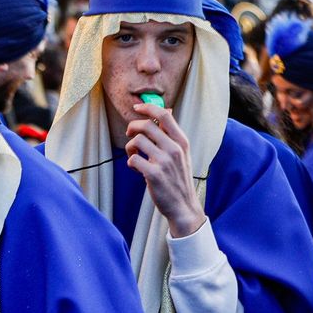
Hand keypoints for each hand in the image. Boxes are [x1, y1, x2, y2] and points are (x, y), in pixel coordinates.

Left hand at [124, 103, 205, 236]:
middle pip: (146, 126)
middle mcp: (174, 148)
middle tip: (130, 136)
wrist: (182, 205)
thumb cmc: (178, 177)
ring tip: (135, 156)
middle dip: (132, 128)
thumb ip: (172, 134)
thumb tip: (167, 111)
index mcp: (182, 141)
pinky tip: (137, 169)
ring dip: (130, 148)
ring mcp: (164, 161)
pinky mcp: (153, 174)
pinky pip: (132, 160)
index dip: (147, 108)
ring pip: (136, 142)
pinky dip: (131, 163)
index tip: (136, 108)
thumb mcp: (181, 153)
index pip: (164, 115)